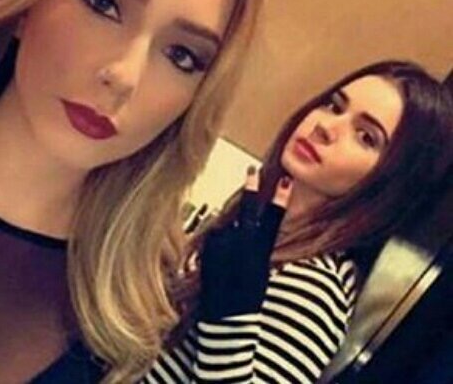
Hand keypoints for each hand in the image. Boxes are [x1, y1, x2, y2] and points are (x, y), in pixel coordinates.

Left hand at [198, 167, 292, 319]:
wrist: (226, 318)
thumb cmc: (248, 300)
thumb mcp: (260, 273)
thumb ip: (255, 249)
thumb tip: (246, 232)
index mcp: (259, 251)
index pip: (271, 221)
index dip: (278, 201)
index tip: (285, 181)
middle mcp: (240, 245)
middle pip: (246, 211)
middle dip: (251, 191)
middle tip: (252, 172)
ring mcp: (221, 246)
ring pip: (225, 228)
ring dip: (227, 236)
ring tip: (228, 261)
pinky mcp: (206, 251)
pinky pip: (213, 240)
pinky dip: (216, 245)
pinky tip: (219, 262)